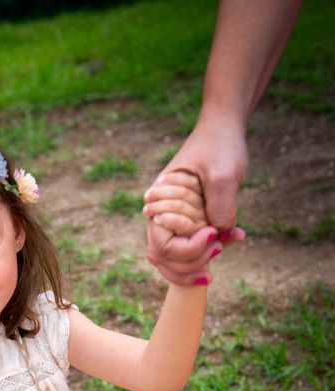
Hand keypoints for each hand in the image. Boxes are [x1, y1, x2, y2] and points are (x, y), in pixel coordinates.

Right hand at [145, 118, 247, 284]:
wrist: (223, 128)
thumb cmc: (219, 147)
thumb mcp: (223, 176)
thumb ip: (219, 209)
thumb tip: (218, 238)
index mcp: (159, 201)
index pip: (163, 246)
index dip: (188, 250)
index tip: (213, 235)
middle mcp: (161, 212)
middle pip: (164, 257)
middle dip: (194, 261)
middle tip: (221, 247)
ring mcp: (173, 216)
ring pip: (174, 257)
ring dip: (199, 260)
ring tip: (226, 246)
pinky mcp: (187, 217)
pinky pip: (190, 245)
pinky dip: (208, 250)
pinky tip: (231, 239)